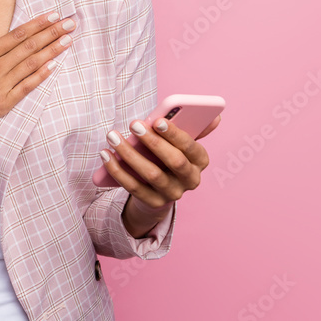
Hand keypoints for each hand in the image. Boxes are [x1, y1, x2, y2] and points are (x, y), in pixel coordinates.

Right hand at [0, 11, 74, 143]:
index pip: (17, 35)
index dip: (37, 24)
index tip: (53, 15)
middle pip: (30, 47)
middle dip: (52, 33)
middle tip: (70, 23)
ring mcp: (2, 86)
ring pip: (32, 64)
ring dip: (52, 51)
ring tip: (68, 40)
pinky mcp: (4, 103)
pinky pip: (27, 87)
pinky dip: (41, 75)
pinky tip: (54, 65)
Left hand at [99, 115, 221, 235]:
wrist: (159, 188)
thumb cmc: (168, 154)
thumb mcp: (181, 142)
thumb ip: (194, 128)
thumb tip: (215, 116)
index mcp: (200, 161)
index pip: (191, 148)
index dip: (175, 134)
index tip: (157, 120)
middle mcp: (190, 180)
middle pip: (174, 161)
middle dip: (153, 142)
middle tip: (133, 124)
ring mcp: (172, 194)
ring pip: (151, 174)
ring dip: (130, 154)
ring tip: (113, 136)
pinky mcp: (153, 203)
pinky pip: (133, 187)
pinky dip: (117, 170)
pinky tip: (106, 155)